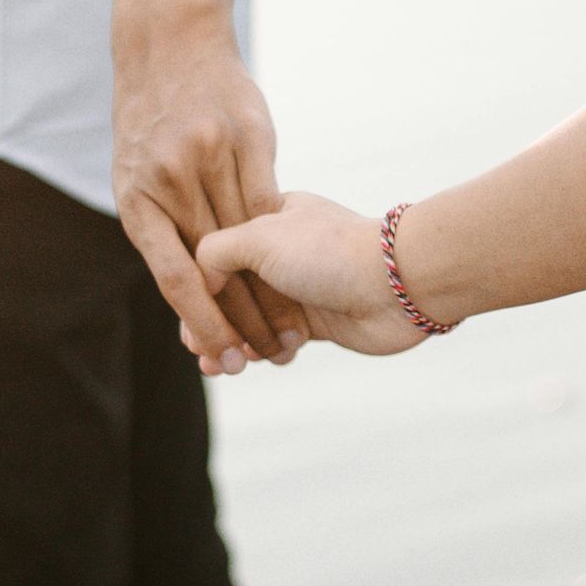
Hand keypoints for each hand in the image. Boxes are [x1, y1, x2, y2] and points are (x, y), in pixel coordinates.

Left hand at [112, 27, 306, 368]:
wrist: (171, 45)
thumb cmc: (156, 125)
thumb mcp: (140, 177)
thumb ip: (163, 228)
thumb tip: (188, 291)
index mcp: (137, 200)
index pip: (174, 276)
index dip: (202, 322)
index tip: (225, 357)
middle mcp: (170, 179)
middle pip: (215, 267)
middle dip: (241, 320)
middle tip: (263, 360)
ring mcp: (208, 155)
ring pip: (248, 240)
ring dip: (271, 291)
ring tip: (288, 331)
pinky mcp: (247, 137)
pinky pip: (268, 201)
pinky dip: (285, 241)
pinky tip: (301, 274)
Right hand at [197, 194, 429, 363]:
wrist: (399, 285)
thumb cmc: (330, 253)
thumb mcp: (258, 236)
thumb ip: (215, 252)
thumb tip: (198, 281)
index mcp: (266, 218)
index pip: (216, 252)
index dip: (197, 288)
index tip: (186, 318)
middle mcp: (281, 250)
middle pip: (230, 290)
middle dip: (211, 322)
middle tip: (199, 351)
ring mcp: (299, 286)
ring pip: (251, 319)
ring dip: (232, 343)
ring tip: (217, 368)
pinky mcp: (316, 320)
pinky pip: (276, 339)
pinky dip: (260, 352)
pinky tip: (247, 365)